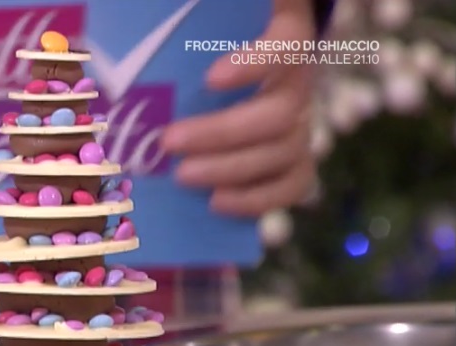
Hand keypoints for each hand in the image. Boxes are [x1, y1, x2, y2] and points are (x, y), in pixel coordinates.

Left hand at [161, 0, 317, 215]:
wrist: (250, 63)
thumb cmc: (222, 38)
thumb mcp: (214, 18)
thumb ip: (202, 14)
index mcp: (286, 39)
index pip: (287, 47)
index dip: (254, 65)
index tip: (211, 78)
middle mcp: (300, 83)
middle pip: (277, 115)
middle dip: (221, 133)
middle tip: (169, 142)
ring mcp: (301, 124)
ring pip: (282, 153)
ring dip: (229, 169)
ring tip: (182, 175)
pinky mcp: (296, 160)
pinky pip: (292, 186)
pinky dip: (257, 200)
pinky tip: (216, 202)